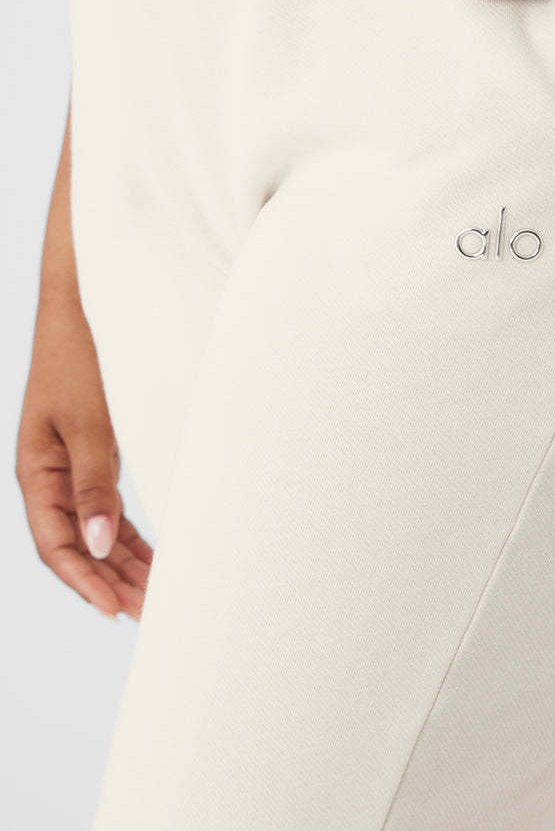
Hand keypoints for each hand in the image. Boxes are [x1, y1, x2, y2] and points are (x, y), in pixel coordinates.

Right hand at [16, 281, 151, 620]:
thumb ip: (94, 483)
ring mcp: (73, 467)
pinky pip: (109, 507)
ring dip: (124, 562)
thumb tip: (99, 544)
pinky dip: (130, 533)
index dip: (85, 581)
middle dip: (111, 581)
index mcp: (35, 471)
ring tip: (156, 595)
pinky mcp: (95, 453)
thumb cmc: (82, 355)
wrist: (88, 305)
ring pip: (96, 529)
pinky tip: (152, 554)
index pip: (56, 545)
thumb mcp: (88, 422)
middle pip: (78, 544)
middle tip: (150, 612)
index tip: (116, 610)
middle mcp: (51, 476)